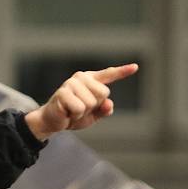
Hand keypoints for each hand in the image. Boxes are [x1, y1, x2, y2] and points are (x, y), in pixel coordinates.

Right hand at [24, 63, 138, 140]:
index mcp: (90, 80)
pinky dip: (75, 116)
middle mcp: (81, 78)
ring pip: (91, 102)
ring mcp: (71, 84)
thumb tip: (108, 104)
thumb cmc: (72, 115)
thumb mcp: (93, 115)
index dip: (122, 71)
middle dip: (93, 107)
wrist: (52, 121)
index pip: (108, 75)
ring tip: (72, 111)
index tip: (135, 67)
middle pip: (103, 94)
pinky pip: (79, 108)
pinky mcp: (62, 93)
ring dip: (82, 113)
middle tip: (79, 109)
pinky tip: (66, 112)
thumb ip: (104, 109)